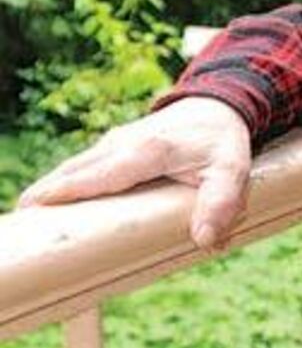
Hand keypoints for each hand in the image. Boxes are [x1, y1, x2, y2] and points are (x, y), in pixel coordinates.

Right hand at [17, 97, 251, 250]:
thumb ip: (222, 204)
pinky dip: (63, 184)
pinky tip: (48, 206)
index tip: (34, 207)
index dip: (67, 191)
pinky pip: (82, 168)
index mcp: (147, 151)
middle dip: (45, 195)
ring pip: (74, 168)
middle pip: (74, 172)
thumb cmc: (223, 141)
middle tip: (22, 224)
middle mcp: (122, 144)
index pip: (100, 175)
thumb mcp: (233, 171)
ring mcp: (114, 143)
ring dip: (49, 190)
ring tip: (27, 219)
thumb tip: (205, 241)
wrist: (217, 105)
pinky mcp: (113, 148)